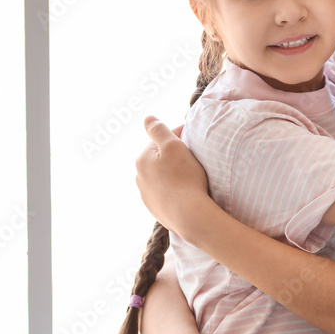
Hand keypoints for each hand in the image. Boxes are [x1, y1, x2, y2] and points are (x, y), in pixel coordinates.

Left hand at [135, 116, 208, 235]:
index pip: (160, 141)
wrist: (189, 215)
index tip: (194, 139)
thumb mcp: (173, 146)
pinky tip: (186, 192)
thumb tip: (147, 118)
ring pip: (161, 177)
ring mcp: (147, 196)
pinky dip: (174, 190)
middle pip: (159, 160)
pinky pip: (165, 194)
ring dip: (173, 174)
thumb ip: (159, 130)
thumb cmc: (184, 177)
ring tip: (191, 177)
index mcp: (142, 159)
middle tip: (194, 158)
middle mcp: (139, 177)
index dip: (179, 137)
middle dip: (174, 156)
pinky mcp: (156, 210)